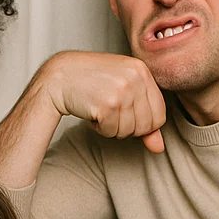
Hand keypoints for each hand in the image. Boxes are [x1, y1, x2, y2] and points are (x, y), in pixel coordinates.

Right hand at [41, 50, 166, 153]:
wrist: (59, 76)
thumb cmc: (90, 82)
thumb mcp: (122, 92)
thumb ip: (144, 117)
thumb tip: (159, 148)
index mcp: (142, 70)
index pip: (160, 114)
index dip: (142, 124)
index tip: (124, 115)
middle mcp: (136, 78)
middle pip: (146, 126)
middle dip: (127, 128)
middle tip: (111, 114)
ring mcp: (123, 90)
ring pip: (129, 131)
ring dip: (112, 128)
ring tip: (100, 111)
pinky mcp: (108, 104)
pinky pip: (111, 131)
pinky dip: (100, 129)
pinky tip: (92, 113)